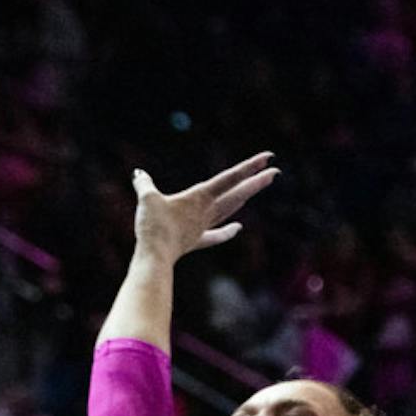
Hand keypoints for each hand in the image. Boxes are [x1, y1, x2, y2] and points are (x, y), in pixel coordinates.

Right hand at [131, 154, 278, 263]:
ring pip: (230, 209)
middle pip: (238, 193)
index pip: (229, 177)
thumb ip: (145, 185)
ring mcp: (203, 226)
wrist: (155, 256)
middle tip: (276, 172)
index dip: (249, 167)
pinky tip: (238, 228)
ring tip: (256, 188)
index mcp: (200, 196)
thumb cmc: (153, 225)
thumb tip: (139, 175)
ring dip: (244, 198)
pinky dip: (227, 231)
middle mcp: (207, 210)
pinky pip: (216, 235)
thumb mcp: (147, 199)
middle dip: (257, 181)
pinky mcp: (196, 241)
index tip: (268, 158)